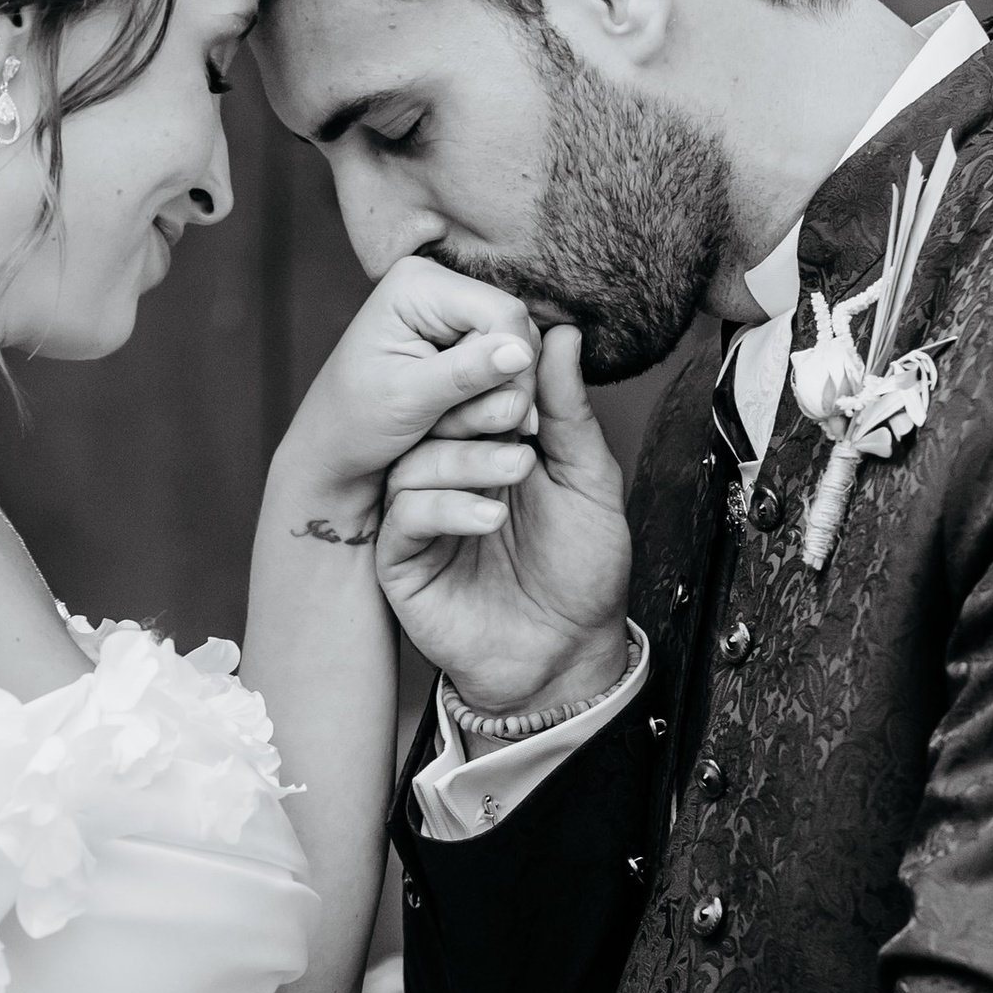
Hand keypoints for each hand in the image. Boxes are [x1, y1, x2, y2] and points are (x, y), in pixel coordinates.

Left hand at [270, 258, 538, 535]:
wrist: (333, 451)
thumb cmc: (354, 424)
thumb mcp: (407, 399)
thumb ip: (465, 373)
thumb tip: (521, 351)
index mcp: (418, 284)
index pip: (504, 313)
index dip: (517, 366)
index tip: (513, 421)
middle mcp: (439, 289)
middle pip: (515, 332)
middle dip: (503, 387)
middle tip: (470, 429)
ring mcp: (451, 316)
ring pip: (515, 356)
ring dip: (496, 400)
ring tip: (452, 427)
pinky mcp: (460, 344)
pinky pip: (503, 370)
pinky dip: (492, 402)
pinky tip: (464, 422)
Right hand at [378, 324, 632, 715]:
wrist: (568, 658)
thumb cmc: (583, 572)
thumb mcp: (589, 479)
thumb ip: (569, 411)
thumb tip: (562, 334)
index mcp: (490, 447)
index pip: (473, 391)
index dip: (496, 375)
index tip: (526, 369)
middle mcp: (449, 476)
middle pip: (435, 418)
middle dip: (476, 410)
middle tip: (518, 419)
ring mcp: (423, 519)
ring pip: (415, 462)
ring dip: (466, 459)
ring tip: (516, 473)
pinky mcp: (403, 561)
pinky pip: (405, 516)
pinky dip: (446, 507)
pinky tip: (490, 517)